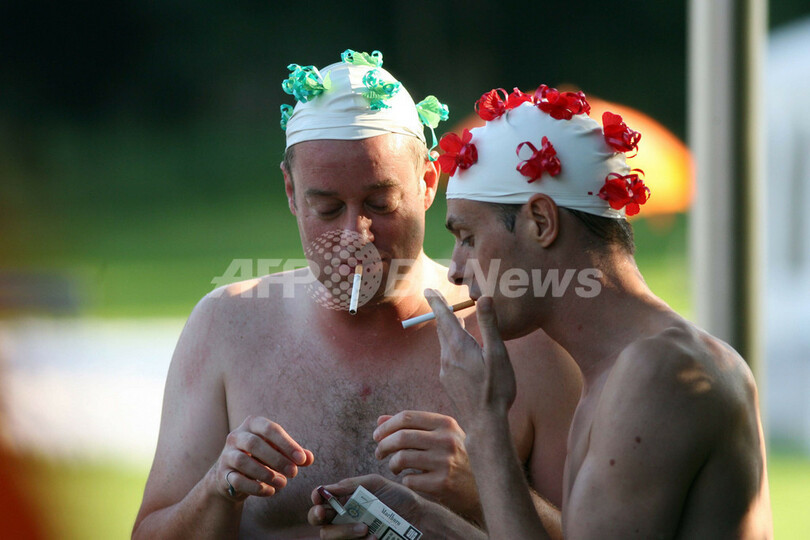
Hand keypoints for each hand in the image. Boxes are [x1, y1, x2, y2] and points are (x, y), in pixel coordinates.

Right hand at [212, 415, 313, 500]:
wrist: (234, 476)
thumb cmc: (261, 458)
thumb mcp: (278, 452)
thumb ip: (294, 455)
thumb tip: (309, 458)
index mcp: (252, 424)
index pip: (270, 429)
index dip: (287, 444)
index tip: (302, 459)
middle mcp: (236, 436)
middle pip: (255, 444)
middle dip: (277, 459)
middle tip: (294, 473)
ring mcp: (227, 455)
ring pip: (243, 461)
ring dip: (265, 473)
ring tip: (283, 483)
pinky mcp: (222, 474)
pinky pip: (237, 480)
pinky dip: (255, 487)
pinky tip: (270, 491)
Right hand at [308, 475, 421, 538]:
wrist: (419, 519)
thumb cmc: (398, 499)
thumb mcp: (376, 484)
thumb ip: (352, 484)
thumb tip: (327, 488)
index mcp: (345, 500)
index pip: (320, 501)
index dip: (316, 499)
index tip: (320, 499)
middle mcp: (344, 518)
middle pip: (320, 522)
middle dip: (320, 517)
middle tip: (329, 515)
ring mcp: (351, 535)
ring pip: (330, 537)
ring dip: (344, 532)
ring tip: (365, 528)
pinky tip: (375, 538)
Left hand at [373, 411, 481, 522]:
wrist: (484, 486)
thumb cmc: (459, 457)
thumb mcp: (442, 435)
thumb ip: (412, 426)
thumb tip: (380, 419)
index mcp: (446, 423)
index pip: (406, 417)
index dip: (386, 426)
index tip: (377, 435)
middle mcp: (446, 440)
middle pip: (401, 437)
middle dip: (383, 445)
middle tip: (379, 453)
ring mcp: (445, 462)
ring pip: (402, 458)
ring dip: (392, 464)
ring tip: (395, 467)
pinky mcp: (443, 484)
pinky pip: (410, 480)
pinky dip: (405, 480)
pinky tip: (412, 480)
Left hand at [424, 290, 516, 426]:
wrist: (485, 423)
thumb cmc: (496, 388)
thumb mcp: (497, 353)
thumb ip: (489, 325)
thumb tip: (484, 297)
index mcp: (459, 346)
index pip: (444, 317)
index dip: (437, 302)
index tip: (427, 290)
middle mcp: (447, 357)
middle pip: (442, 329)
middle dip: (440, 313)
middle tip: (436, 299)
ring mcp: (446, 371)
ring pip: (445, 344)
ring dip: (447, 330)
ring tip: (453, 321)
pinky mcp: (449, 382)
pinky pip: (448, 357)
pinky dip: (452, 346)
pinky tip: (462, 352)